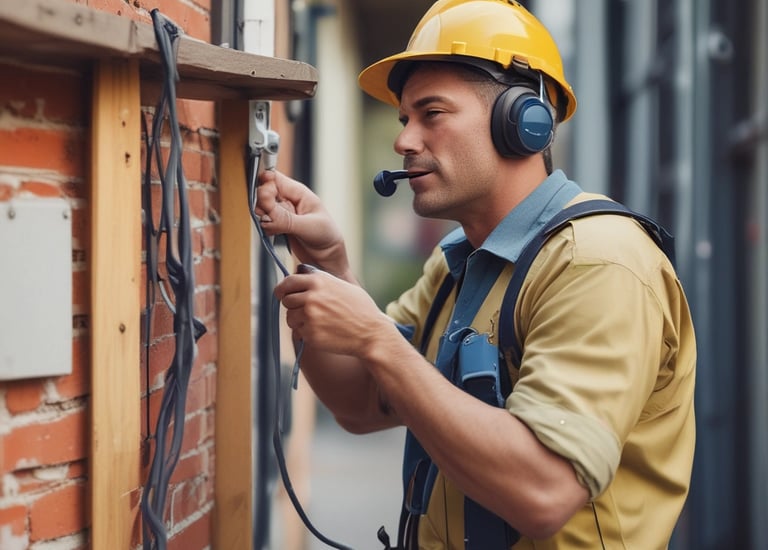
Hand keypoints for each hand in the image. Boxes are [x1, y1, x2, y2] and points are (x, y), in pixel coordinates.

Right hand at [255, 170, 350, 277]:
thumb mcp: (308, 226)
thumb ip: (286, 219)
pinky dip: (265, 228)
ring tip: (276, 227)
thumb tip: (266, 213)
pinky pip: (263, 222)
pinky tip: (275, 233)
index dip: (265, 183)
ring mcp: (282, 213)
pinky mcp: (277, 225)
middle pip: (264, 192)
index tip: (265, 197)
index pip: (275, 178)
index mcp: (298, 193)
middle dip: (263, 204)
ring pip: (261, 208)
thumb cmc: (326, 236)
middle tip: (270, 216)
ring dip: (263, 217)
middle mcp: (288, 200)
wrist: (327, 258)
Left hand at [275, 269, 396, 357]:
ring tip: (317, 322)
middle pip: (286, 300)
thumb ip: (320, 277)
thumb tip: (299, 269)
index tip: (282, 294)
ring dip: (298, 320)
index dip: (283, 289)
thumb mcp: (342, 285)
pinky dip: (306, 333)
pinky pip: (298, 332)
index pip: (288, 282)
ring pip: (290, 317)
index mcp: (318, 281)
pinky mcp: (310, 334)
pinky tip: (323, 332)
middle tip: (305, 311)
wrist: (371, 333)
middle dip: (293, 306)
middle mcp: (311, 297)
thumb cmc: (360, 308)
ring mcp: (309, 316)